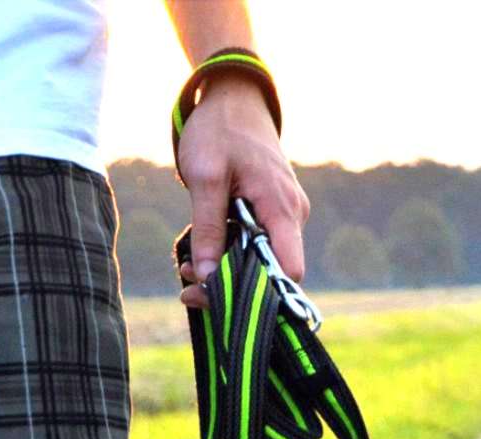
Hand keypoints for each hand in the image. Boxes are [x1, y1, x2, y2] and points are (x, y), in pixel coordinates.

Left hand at [174, 74, 309, 307]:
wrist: (234, 99)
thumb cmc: (219, 131)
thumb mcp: (204, 176)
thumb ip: (209, 228)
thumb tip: (208, 276)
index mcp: (282, 208)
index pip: (291, 270)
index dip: (266, 292)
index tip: (224, 297)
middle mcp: (292, 216)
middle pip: (274, 270)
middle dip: (233, 285)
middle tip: (189, 288)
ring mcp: (286, 214)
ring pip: (264, 259)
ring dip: (227, 269)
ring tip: (188, 267)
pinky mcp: (274, 213)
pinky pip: (259, 243)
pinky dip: (231, 253)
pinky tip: (203, 252)